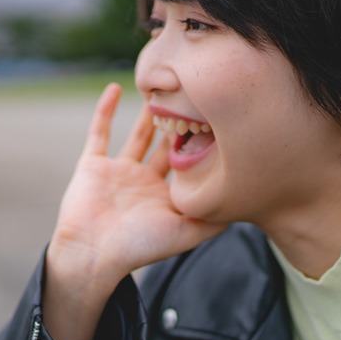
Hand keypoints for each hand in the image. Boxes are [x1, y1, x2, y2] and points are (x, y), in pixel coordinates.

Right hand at [42, 84, 225, 339]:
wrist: (93, 254)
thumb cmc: (140, 246)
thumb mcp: (187, 233)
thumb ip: (215, 219)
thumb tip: (247, 204)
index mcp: (166, 197)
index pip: (189, 163)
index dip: (202, 141)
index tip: (219, 116)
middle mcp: (144, 182)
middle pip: (167, 144)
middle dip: (182, 122)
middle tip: (197, 92)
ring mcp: (118, 172)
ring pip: (138, 134)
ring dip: (150, 112)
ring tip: (164, 85)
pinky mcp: (93, 165)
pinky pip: (99, 131)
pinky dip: (104, 110)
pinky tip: (116, 87)